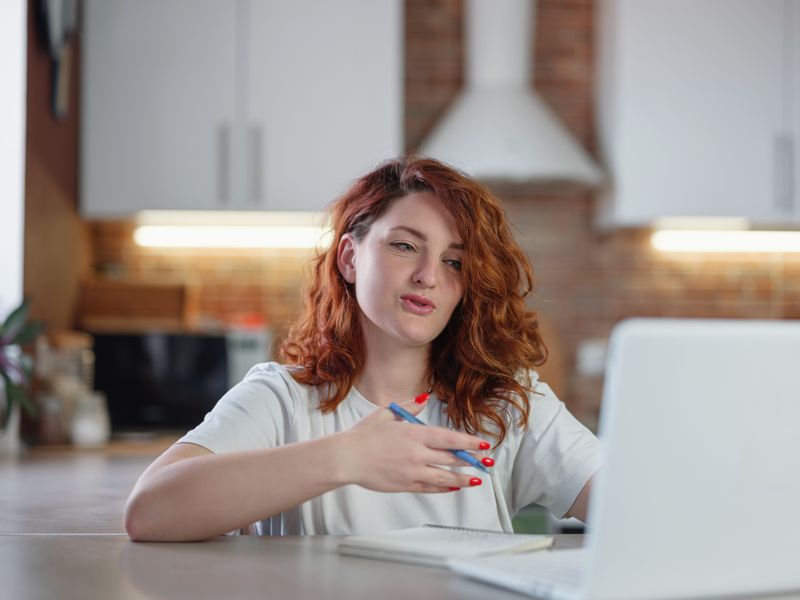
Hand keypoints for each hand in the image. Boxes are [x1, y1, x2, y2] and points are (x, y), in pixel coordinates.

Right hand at [338, 396, 490, 492]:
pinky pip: (430, 488)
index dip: (469, 442)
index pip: (450, 438)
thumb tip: (426, 398)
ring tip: (477, 479)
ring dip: (463, 478)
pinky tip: (453, 486)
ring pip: (444, 477)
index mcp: (414, 434)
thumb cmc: (363, 435)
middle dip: (472, 460)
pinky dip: (444, 488)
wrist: (346, 458)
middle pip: (452, 458)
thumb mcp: (386, 414)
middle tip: (488, 462)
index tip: (482, 445)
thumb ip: (409, 407)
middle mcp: (417, 454)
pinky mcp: (405, 485)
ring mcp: (412, 472)